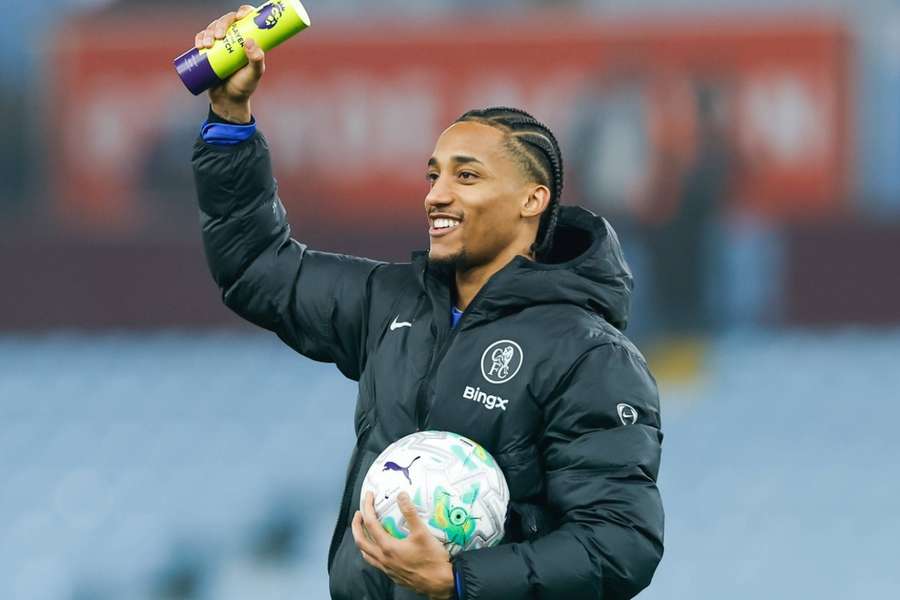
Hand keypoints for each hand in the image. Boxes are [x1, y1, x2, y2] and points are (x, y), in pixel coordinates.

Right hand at [193, 5, 264, 122]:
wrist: (228, 100)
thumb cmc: (244, 86)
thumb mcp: (254, 74)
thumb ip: (257, 60)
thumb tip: (250, 42)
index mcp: (248, 40)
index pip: (247, 20)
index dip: (244, 12)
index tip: (241, 16)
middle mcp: (234, 39)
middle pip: (227, 21)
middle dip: (221, 24)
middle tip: (219, 36)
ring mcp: (221, 44)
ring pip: (212, 28)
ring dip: (208, 31)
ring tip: (208, 45)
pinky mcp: (208, 51)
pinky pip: (201, 39)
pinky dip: (199, 38)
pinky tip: (199, 44)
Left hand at [352, 491, 455, 599]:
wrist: (440, 582)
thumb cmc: (432, 559)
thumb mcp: (422, 532)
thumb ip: (410, 513)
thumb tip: (401, 495)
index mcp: (388, 547)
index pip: (371, 524)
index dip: (368, 508)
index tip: (369, 496)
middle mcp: (383, 559)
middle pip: (361, 541)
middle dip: (356, 525)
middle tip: (359, 513)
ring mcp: (387, 568)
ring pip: (366, 554)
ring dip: (362, 540)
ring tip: (364, 530)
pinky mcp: (393, 575)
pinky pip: (375, 562)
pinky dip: (371, 552)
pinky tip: (380, 548)